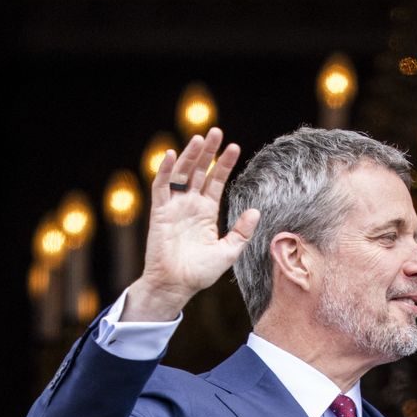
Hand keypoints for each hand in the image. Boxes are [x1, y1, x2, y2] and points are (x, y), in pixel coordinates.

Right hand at [123, 128, 260, 321]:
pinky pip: (161, 187)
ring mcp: (174, 206)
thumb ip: (242, 231)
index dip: (224, 164)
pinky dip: (165, 170)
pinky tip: (172, 155)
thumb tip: (256, 210)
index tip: (235, 147)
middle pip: (199, 171)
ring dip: (189, 155)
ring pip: (181, 174)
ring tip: (199, 138)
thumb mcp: (229, 251)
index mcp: (206, 212)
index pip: (216, 181)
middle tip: (216, 131)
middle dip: (208, 152)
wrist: (177, 285)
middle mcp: (190, 205)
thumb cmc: (200, 272)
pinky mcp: (160, 212)